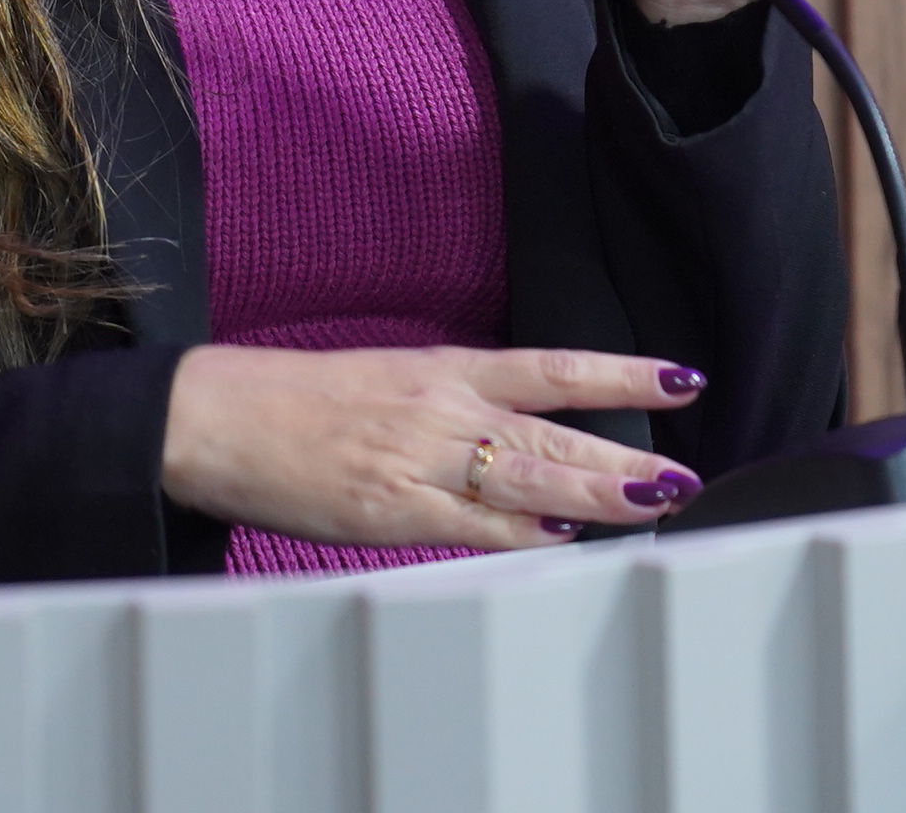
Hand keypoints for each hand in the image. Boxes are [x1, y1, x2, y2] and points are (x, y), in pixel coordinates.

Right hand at [158, 344, 708, 548]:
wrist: (218, 418)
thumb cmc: (297, 400)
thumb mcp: (387, 380)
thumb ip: (455, 408)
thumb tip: (519, 434)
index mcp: (442, 368)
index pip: (553, 366)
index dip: (622, 374)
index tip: (682, 378)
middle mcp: (442, 409)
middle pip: (555, 431)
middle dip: (628, 455)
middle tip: (687, 475)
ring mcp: (419, 461)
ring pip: (529, 479)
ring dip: (597, 494)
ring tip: (655, 503)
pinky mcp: (392, 511)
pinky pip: (473, 527)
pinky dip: (524, 534)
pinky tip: (564, 539)